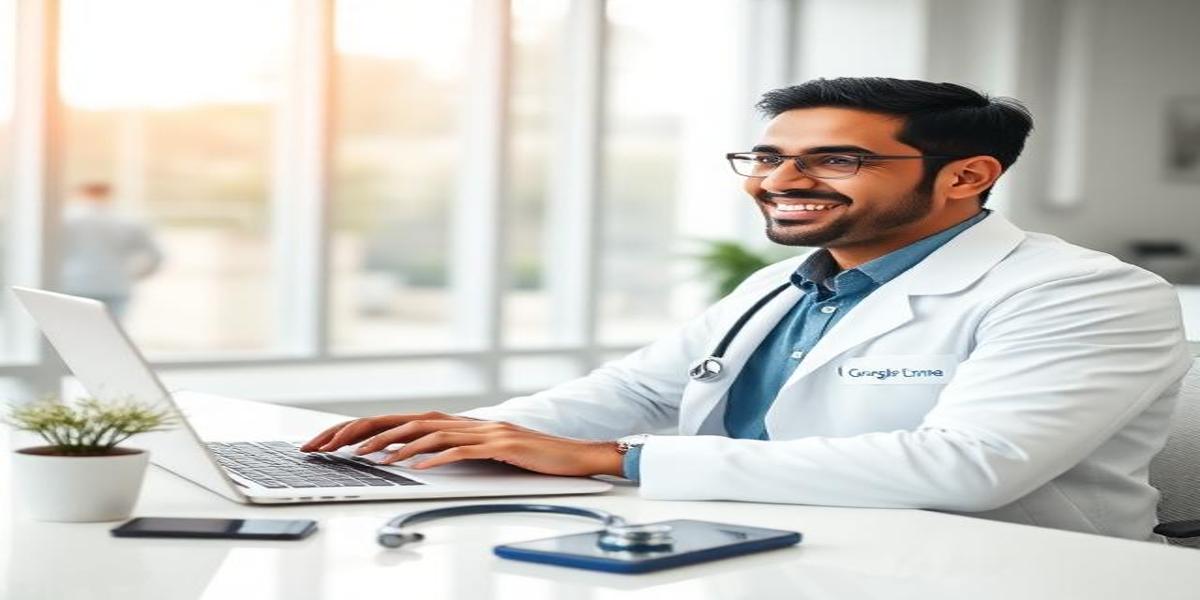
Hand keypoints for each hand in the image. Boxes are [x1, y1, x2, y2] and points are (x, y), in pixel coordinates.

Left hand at [299, 411, 624, 477]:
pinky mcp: (502, 444)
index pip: (399, 421)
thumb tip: (411, 458)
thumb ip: (450, 449)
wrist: (572, 454)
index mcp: (457, 423)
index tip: (329, 441)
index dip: (361, 428)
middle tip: (330, 445)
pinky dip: (439, 456)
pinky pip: (464, 449)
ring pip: (430, 431)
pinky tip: (419, 466)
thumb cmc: (528, 456)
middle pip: (405, 420)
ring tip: (367, 456)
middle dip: (363, 432)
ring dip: (395, 444)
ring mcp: (484, 429)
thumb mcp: (481, 452)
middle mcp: (466, 420)